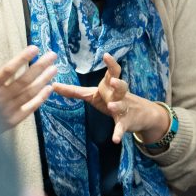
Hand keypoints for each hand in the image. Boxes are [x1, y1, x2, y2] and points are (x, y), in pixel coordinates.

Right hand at [0, 43, 56, 129]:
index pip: (8, 70)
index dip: (22, 59)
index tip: (35, 48)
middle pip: (23, 80)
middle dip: (39, 67)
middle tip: (53, 55)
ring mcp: (7, 110)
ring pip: (29, 93)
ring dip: (43, 80)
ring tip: (54, 69)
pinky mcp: (13, 121)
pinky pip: (30, 108)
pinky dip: (40, 98)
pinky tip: (50, 88)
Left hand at [53, 53, 169, 144]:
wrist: (141, 115)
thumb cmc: (112, 100)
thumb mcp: (94, 94)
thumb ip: (75, 91)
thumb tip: (54, 85)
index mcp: (111, 86)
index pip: (114, 72)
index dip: (111, 64)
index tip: (106, 55)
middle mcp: (120, 95)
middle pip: (122, 86)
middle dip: (118, 83)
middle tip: (114, 80)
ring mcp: (124, 108)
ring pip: (122, 105)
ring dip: (117, 106)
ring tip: (112, 106)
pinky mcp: (125, 122)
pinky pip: (121, 127)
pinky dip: (118, 133)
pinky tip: (115, 140)